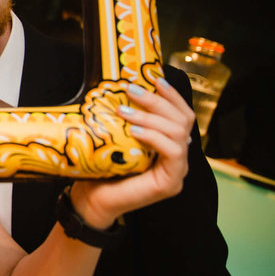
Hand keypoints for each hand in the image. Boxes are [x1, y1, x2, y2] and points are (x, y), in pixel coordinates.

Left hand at [70, 77, 193, 227]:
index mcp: (169, 142)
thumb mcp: (117, 134)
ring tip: (126, 111)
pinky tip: (135, 131)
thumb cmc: (102, 165)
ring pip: (179, 134)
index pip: (182, 114)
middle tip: (131, 89)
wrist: (91, 198)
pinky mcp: (171, 183)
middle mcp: (178, 156)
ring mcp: (177, 170)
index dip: (172, 95)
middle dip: (158, 100)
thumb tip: (120, 84)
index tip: (155, 78)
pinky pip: (173, 153)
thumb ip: (127, 116)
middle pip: (183, 119)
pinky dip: (155, 137)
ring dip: (151, 117)